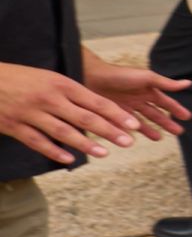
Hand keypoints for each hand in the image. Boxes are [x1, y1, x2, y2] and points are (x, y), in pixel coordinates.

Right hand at [0, 61, 146, 165]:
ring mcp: (30, 113)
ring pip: (63, 132)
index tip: (134, 125)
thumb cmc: (21, 78)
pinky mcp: (13, 126)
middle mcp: (48, 99)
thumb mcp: (49, 78)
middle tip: (128, 142)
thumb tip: (98, 108)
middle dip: (109, 131)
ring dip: (85, 144)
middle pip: (84, 118)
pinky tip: (69, 159)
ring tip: (104, 153)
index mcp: (60, 84)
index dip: (116, 114)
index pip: (95, 101)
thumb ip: (70, 93)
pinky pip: (36, 141)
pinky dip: (54, 151)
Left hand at [81, 55, 187, 138]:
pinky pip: (124, 126)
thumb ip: (166, 83)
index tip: (187, 117)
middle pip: (156, 114)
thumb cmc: (120, 75)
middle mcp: (138, 100)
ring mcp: (125, 108)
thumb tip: (188, 83)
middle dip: (167, 123)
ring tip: (159, 138)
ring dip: (151, 130)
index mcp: (148, 90)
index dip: (176, 109)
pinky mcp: (113, 115)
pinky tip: (135, 139)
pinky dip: (130, 132)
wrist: (91, 76)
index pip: (166, 102)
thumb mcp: (146, 78)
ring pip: (142, 122)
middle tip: (178, 132)